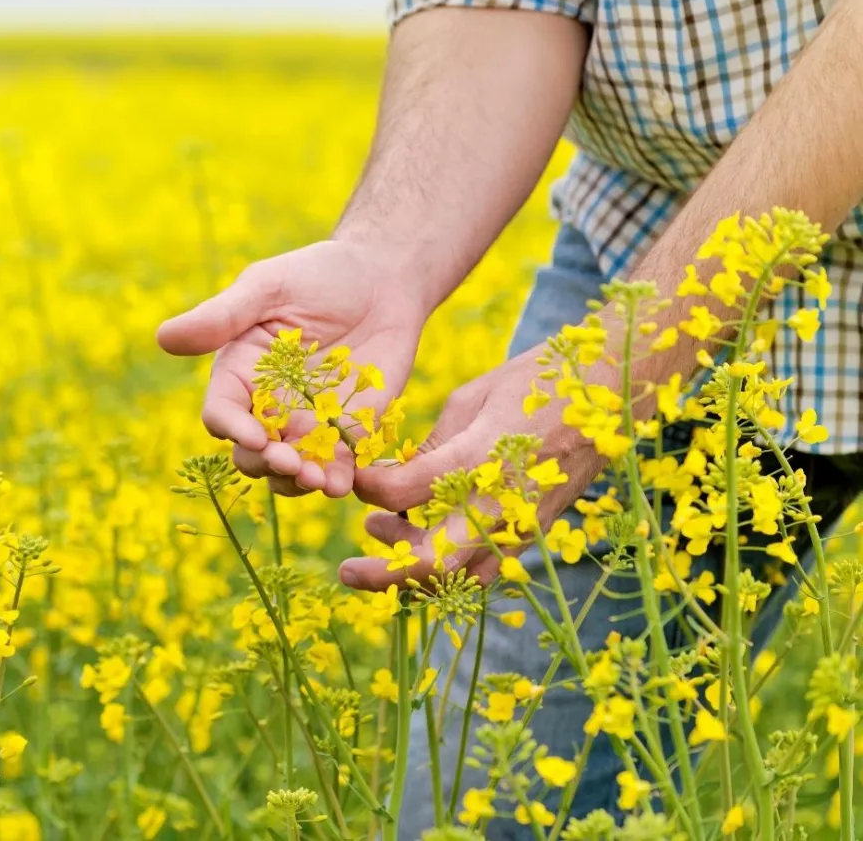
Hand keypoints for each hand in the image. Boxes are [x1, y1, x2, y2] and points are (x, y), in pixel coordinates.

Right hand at [157, 240, 440, 496]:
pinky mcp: (348, 432)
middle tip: (290, 461)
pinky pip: (338, 467)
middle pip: (252, 454)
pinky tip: (343, 482)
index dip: (234, 429)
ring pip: (290, 472)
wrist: (382, 277)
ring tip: (318, 480)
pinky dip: (338, 480)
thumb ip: (222, 316)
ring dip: (298, 482)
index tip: (255, 436)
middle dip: (266, 463)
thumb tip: (163, 338)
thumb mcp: (268, 287)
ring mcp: (308, 425)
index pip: (223, 414)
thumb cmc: (317, 275)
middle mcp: (269, 407)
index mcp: (240, 375)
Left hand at [340, 345, 609, 589]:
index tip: (353, 477)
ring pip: (460, 578)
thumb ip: (432, 447)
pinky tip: (426, 543)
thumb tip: (393, 478)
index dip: (368, 489)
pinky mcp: (536, 534)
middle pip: (432, 562)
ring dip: (414, 574)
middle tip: (346, 569)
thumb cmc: (538, 383)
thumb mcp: (473, 399)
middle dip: (382, 574)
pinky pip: (488, 570)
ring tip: (384, 537)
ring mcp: (523, 525)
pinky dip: (452, 570)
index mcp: (480, 456)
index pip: (403, 492)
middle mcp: (501, 501)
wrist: (614, 392)